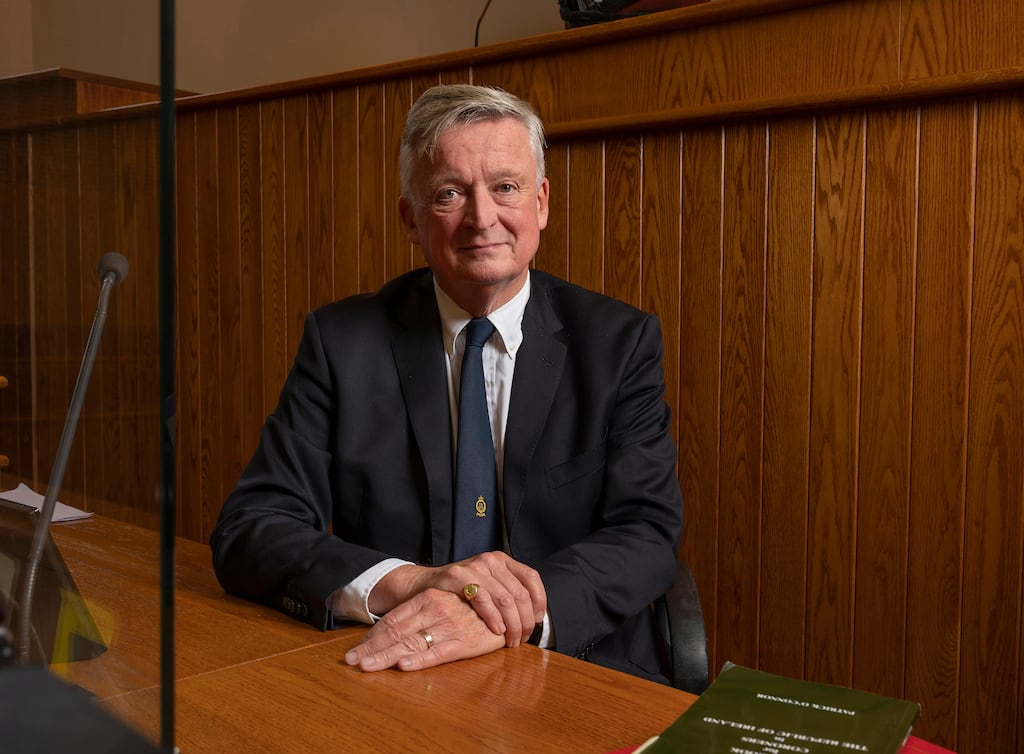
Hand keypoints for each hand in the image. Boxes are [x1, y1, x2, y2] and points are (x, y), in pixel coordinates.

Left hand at [345, 588, 503, 671]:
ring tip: (366, 667)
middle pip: (396, 632)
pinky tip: (404, 665)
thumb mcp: (442, 604)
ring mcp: (448, 626)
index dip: (371, 637)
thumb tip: (389, 634)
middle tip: (350, 662)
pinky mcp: (465, 642)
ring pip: (411, 643)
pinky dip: (420, 659)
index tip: (353, 651)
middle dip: (371, 650)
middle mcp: (434, 610)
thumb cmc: (470, 608)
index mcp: (427, 599)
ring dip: (386, 657)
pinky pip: (439, 652)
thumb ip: (418, 616)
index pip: (392, 620)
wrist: (507, 608)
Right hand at [370, 552, 545, 646]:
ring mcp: (474, 566)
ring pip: (505, 599)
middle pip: (520, 593)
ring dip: (512, 624)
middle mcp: (491, 560)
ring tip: (510, 640)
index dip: (539, 602)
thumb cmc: (460, 593)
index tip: (536, 621)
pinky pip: (483, 599)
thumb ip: (509, 595)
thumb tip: (534, 616)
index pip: (532, 577)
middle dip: (525, 621)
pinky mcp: (457, 576)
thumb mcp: (489, 587)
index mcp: (502, 560)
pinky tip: (496, 630)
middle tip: (521, 639)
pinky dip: (494, 618)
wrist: (424, 586)